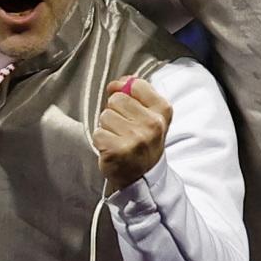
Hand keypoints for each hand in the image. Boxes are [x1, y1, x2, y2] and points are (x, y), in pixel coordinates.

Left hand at [93, 76, 172, 191]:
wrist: (143, 177)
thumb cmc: (143, 143)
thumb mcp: (149, 116)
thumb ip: (134, 95)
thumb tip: (116, 84)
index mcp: (162, 111)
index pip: (136, 85)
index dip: (127, 93)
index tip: (130, 108)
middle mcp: (152, 124)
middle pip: (117, 99)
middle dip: (116, 113)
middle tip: (125, 130)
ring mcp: (135, 138)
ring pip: (105, 115)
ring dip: (107, 127)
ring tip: (119, 139)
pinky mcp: (117, 150)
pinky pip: (98, 133)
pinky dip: (101, 141)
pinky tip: (113, 149)